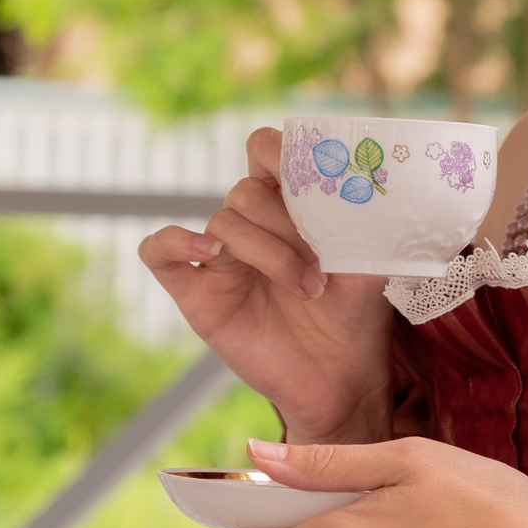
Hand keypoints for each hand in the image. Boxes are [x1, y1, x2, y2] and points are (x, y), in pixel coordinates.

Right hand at [139, 128, 392, 442]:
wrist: (340, 378)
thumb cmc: (354, 316)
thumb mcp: (368, 263)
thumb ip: (360, 222)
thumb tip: (365, 188)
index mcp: (287, 204)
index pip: (265, 149)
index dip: (281, 154)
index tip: (314, 183)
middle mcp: (250, 225)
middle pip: (246, 191)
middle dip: (287, 225)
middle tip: (323, 267)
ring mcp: (219, 259)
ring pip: (222, 223)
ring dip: (268, 252)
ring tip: (306, 288)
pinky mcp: (196, 293)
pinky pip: (158, 252)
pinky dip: (176, 242)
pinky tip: (211, 257)